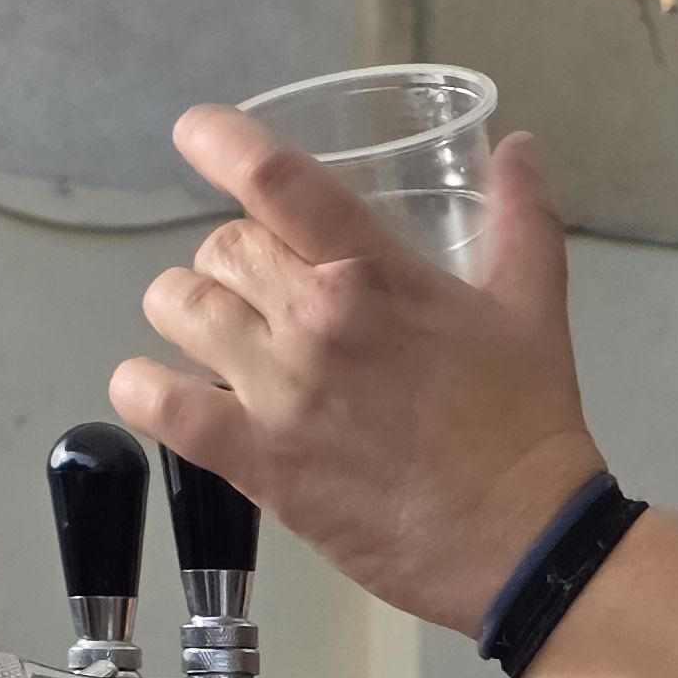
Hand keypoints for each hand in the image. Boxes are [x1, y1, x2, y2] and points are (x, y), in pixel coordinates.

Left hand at [110, 114, 609, 638]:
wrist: (523, 543)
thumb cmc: (530, 425)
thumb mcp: (535, 307)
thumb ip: (522, 218)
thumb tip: (517, 149)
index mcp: (373, 272)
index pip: (272, 177)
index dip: (218, 140)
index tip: (195, 134)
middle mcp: (313, 319)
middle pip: (221, 248)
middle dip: (235, 261)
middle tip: (266, 293)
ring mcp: (275, 392)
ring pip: (176, 308)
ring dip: (188, 313)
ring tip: (218, 338)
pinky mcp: (254, 461)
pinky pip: (156, 402)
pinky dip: (143, 387)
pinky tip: (160, 390)